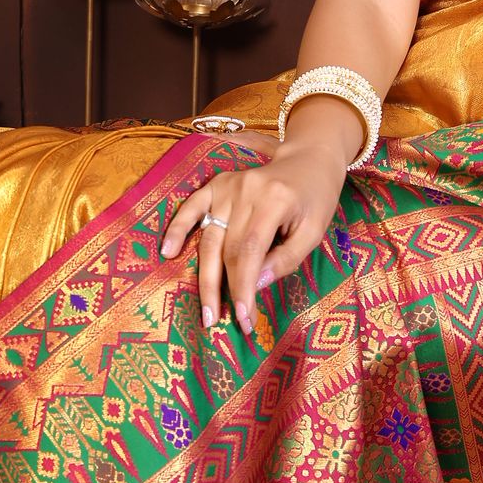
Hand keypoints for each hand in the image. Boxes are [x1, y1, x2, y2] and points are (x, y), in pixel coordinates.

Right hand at [159, 139, 346, 336]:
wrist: (309, 159)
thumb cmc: (315, 199)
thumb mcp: (313, 231)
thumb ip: (286, 259)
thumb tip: (255, 285)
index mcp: (273, 200)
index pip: (249, 252)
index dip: (243, 287)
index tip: (244, 318)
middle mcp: (246, 191)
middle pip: (226, 249)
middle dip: (224, 290)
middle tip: (220, 322)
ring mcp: (228, 186)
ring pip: (209, 237)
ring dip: (204, 276)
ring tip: (205, 309)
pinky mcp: (217, 184)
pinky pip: (191, 207)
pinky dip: (177, 228)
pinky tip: (167, 251)